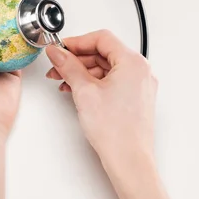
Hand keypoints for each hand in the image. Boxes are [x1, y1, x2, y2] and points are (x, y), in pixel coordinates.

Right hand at [45, 30, 157, 169]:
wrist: (129, 161)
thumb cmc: (116, 131)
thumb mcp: (84, 91)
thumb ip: (68, 66)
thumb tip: (57, 52)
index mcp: (133, 63)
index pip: (102, 38)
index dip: (77, 41)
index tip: (60, 48)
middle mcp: (140, 71)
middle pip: (103, 52)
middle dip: (77, 59)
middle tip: (57, 65)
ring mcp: (139, 85)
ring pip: (106, 67)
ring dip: (83, 71)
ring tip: (63, 81)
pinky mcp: (135, 98)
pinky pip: (112, 81)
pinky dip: (93, 82)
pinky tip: (77, 90)